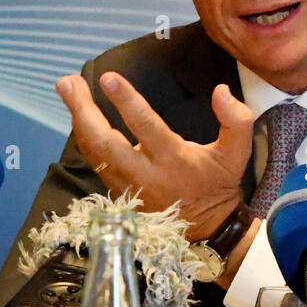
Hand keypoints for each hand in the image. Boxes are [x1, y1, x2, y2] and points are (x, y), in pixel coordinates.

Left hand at [56, 72, 253, 240]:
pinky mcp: (118, 191)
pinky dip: (85, 137)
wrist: (207, 229)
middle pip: (104, 141)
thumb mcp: (238, 153)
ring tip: (68, 89)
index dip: (126, 100)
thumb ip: (237, 120)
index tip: (108, 77)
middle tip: (68, 82)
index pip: (145, 125)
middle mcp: (144, 172)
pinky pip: (96, 161)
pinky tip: (79, 116)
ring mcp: (127, 184)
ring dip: (78, 120)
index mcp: (173, 159)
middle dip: (83, 109)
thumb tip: (220, 91)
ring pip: (94, 152)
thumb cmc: (218, 184)